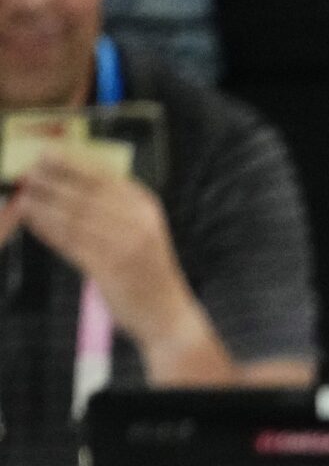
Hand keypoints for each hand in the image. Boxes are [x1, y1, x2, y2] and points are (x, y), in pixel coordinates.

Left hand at [3, 155, 200, 352]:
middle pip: (85, 195)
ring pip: (74, 219)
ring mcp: (126, 247)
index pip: (102, 177)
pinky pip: (71, 244)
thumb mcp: (143, 229)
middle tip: (27, 175)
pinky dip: (50, 232)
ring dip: (44, 206)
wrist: (166, 312)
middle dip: (51, 182)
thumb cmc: (148, 269)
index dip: (70, 163)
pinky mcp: (110, 269)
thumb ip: (114, 206)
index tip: (45, 153)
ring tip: (24, 197)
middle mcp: (139, 223)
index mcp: (146, 207)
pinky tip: (36, 223)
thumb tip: (69, 180)